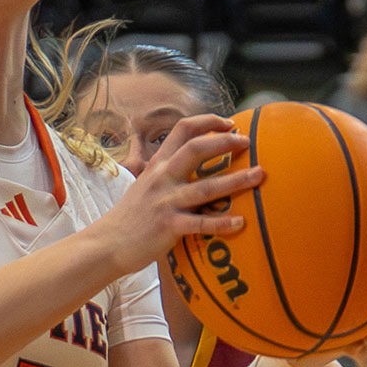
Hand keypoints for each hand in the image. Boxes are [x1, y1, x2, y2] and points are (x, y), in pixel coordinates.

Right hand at [96, 113, 262, 278]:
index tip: (230, 124)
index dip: (208, 122)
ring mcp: (165, 202)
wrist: (106, 244)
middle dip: (224, 143)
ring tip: (259, 175)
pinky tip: (240, 223)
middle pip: (196, 150)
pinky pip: (200, 223)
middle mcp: (162, 179)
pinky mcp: (168, 226)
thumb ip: (166, 173)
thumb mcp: (144, 185)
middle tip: (248, 143)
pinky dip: (222, 223)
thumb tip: (190, 165)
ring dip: (236, 180)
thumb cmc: (130, 218)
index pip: (182, 130)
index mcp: (157, 166)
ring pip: (205, 187)